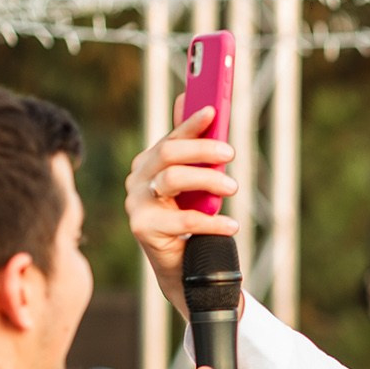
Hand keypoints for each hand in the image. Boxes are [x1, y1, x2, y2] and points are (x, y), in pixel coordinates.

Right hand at [124, 98, 240, 312]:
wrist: (181, 265)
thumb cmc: (189, 217)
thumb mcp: (196, 183)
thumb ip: (195, 149)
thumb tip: (195, 103)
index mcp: (149, 163)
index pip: (171, 137)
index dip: (191, 123)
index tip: (212, 111)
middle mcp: (137, 179)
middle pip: (168, 153)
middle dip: (202, 149)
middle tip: (230, 152)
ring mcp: (136, 203)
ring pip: (172, 178)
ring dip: (207, 179)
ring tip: (233, 187)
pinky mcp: (142, 228)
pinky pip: (182, 220)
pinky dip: (212, 222)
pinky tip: (231, 225)